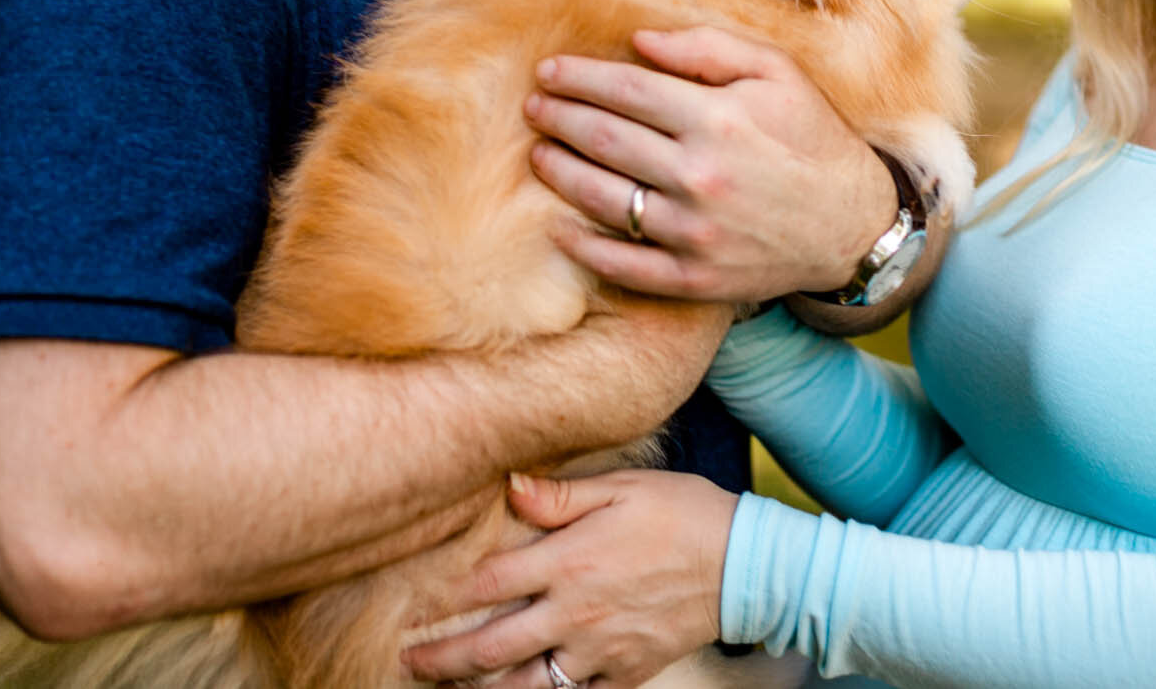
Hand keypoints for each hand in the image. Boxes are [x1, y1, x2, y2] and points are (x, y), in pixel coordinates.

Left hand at [401, 471, 737, 687]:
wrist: (744, 563)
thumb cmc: (683, 511)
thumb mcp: (623, 488)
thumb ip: (561, 496)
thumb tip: (509, 487)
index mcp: (569, 561)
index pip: (488, 585)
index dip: (443, 597)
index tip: (412, 606)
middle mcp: (576, 612)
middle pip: (492, 647)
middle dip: (444, 658)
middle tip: (411, 661)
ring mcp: (601, 649)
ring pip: (528, 685)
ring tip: (456, 688)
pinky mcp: (627, 673)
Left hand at [526, 27, 894, 302]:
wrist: (855, 223)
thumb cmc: (814, 138)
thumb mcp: (778, 74)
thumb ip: (708, 49)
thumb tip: (638, 42)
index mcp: (718, 118)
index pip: (625, 90)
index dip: (579, 78)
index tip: (550, 72)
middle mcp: (700, 175)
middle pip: (604, 139)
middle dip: (559, 119)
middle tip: (533, 108)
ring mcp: (695, 231)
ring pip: (603, 199)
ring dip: (560, 173)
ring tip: (539, 155)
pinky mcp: (695, 276)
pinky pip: (624, 264)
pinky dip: (585, 247)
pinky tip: (559, 227)